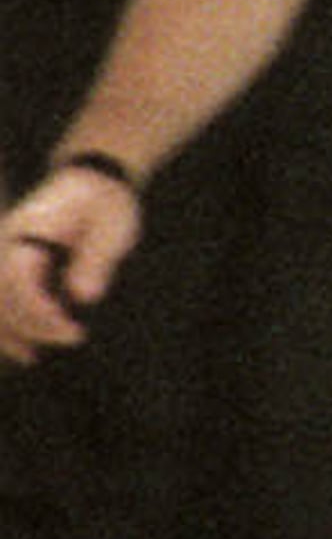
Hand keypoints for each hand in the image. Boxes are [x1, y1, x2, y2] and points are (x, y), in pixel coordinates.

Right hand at [0, 166, 135, 363]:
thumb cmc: (105, 203)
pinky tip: (23, 349)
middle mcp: (5, 241)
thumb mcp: (113, 226)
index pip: (18, 277)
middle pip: (0, 294)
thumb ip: (96, 261)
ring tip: (34, 357)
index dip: (39, 311)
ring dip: (7, 332)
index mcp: (28, 229)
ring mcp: (2, 253)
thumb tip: (83, 297)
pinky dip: (5, 325)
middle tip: (71, 339)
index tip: (72, 331)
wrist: (92, 181)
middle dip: (29, 326)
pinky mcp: (7, 266)